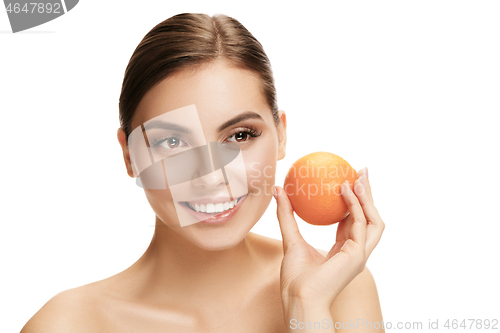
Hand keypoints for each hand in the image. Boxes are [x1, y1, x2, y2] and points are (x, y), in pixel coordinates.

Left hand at [274, 168, 384, 312]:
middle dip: (369, 195)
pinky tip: (345, 189)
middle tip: (361, 172)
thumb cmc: (295, 277)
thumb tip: (279, 190)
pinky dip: (355, 205)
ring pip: (374, 220)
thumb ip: (287, 215)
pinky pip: (360, 223)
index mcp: (344, 251)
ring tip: (359, 177)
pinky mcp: (357, 255)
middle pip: (369, 218)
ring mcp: (360, 254)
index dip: (354, 202)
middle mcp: (356, 252)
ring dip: (369, 197)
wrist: (298, 297)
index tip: (348, 182)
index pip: (354, 222)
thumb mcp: (290, 239)